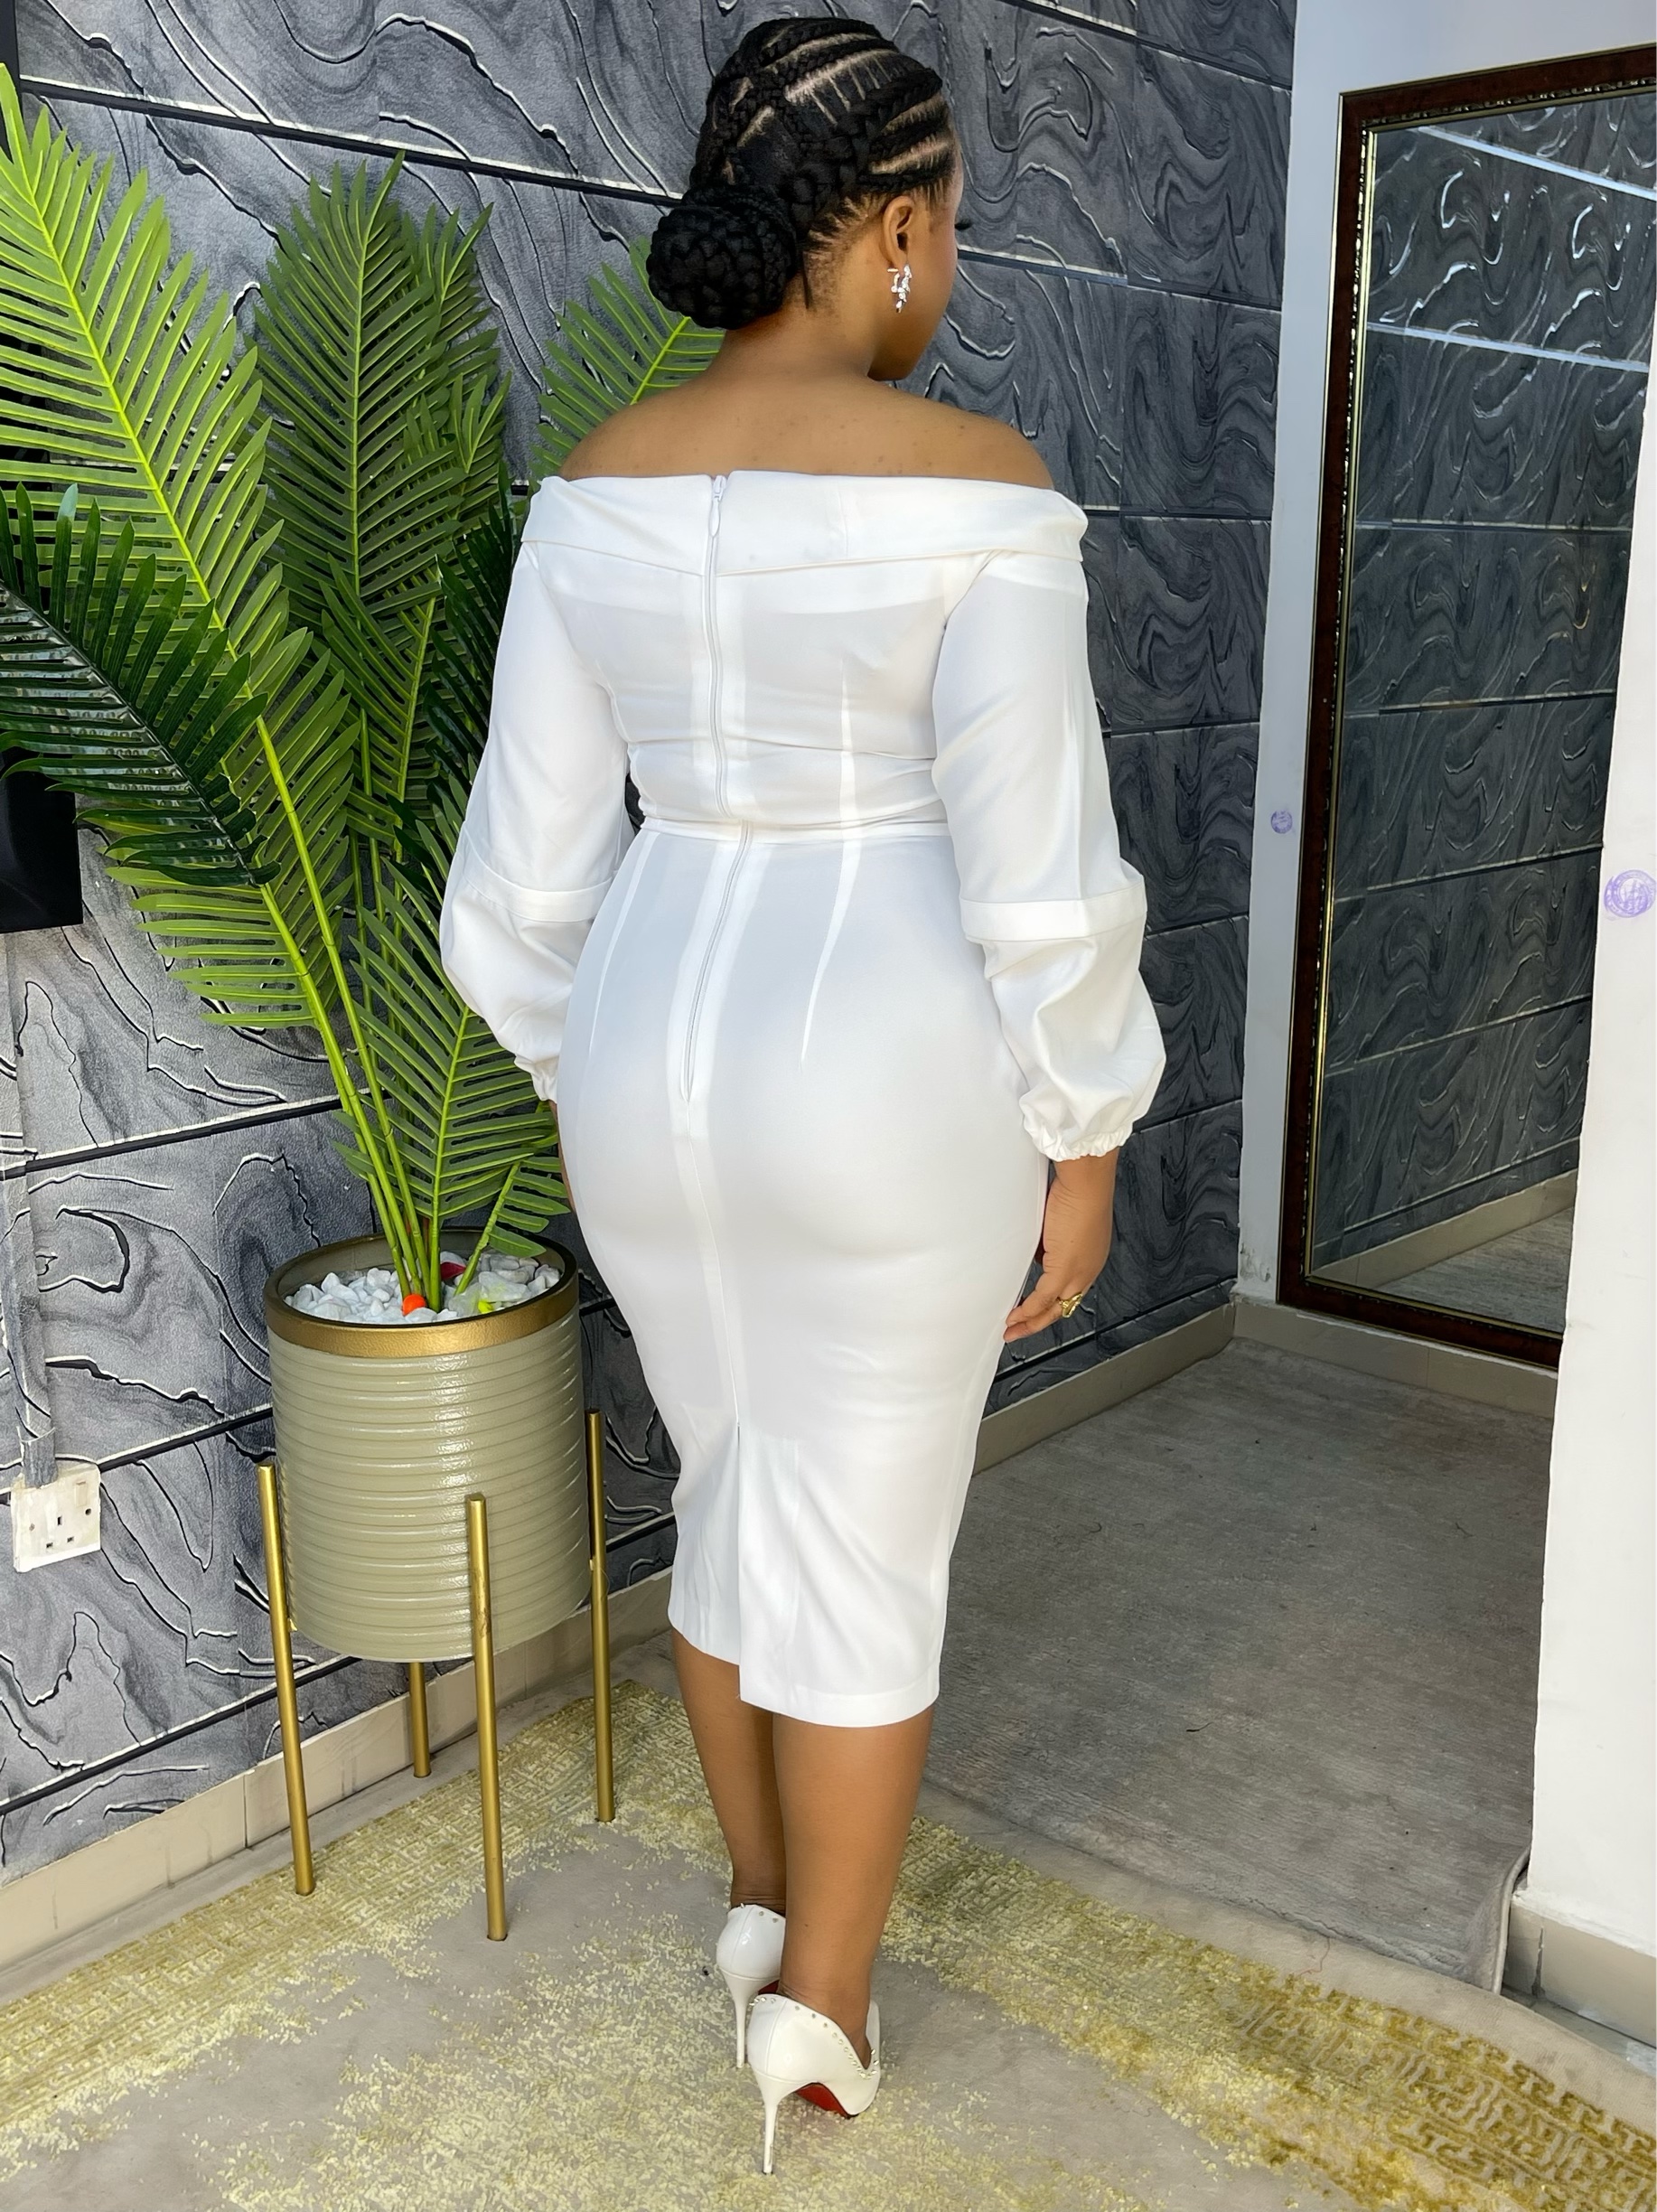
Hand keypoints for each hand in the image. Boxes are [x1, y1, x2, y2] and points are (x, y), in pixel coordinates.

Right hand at [1003, 1151, 1118, 1341]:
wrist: (1086, 1183)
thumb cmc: (1078, 1191)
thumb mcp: (1060, 1221)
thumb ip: (1049, 1240)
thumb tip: (1037, 1252)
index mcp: (1091, 1257)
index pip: (1070, 1290)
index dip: (1051, 1303)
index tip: (1033, 1308)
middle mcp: (1088, 1269)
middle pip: (1064, 1306)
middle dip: (1039, 1321)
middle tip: (1019, 1328)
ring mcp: (1079, 1272)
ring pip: (1054, 1309)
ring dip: (1031, 1322)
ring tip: (1012, 1328)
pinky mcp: (1065, 1269)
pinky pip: (1043, 1299)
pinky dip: (1027, 1312)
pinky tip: (1014, 1317)